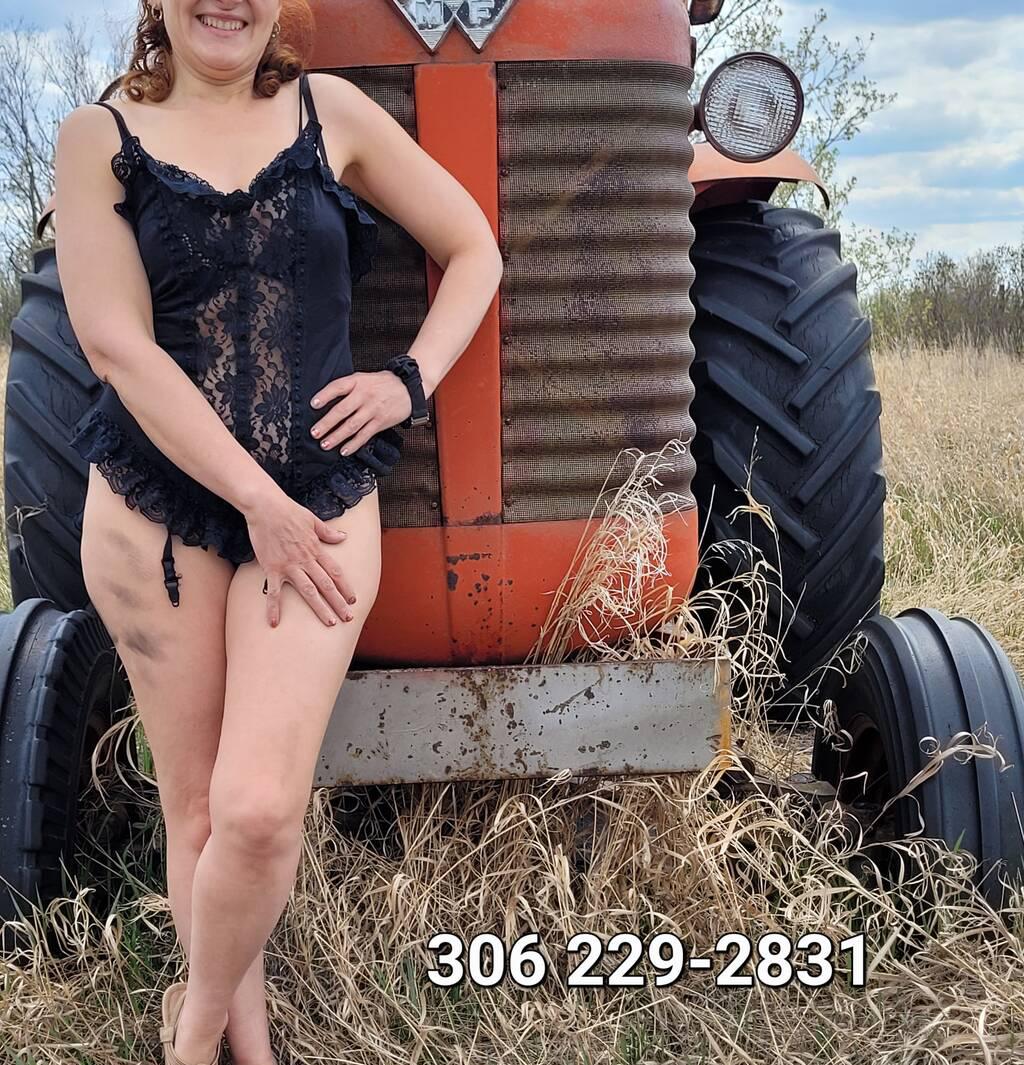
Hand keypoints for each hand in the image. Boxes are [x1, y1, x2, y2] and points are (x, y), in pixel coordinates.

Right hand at [242, 487, 357, 627]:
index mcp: (316, 549)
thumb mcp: (313, 520)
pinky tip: (274, 622)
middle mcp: (305, 560)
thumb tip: (344, 537)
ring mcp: (289, 566)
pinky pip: (273, 592)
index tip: (353, 599)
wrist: (265, 507)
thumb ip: (328, 532)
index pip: (335, 572)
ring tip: (330, 623)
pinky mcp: (272, 568)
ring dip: (320, 608)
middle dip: (338, 603)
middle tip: (348, 618)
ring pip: (308, 591)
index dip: (345, 587)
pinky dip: (274, 608)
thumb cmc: (289, 511)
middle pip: (326, 585)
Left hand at [309, 370, 411, 455]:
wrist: (408, 388)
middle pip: (342, 410)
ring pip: (351, 425)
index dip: (324, 396)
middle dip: (326, 423)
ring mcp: (373, 410)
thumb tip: (325, 400)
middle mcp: (364, 395)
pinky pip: (365, 435)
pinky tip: (344, 451)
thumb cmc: (383, 384)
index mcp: (357, 381)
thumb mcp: (363, 378)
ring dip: (337, 437)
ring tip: (325, 445)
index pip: (337, 387)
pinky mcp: (380, 422)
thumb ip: (347, 387)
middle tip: (314, 432)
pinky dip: (354, 444)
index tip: (313, 405)